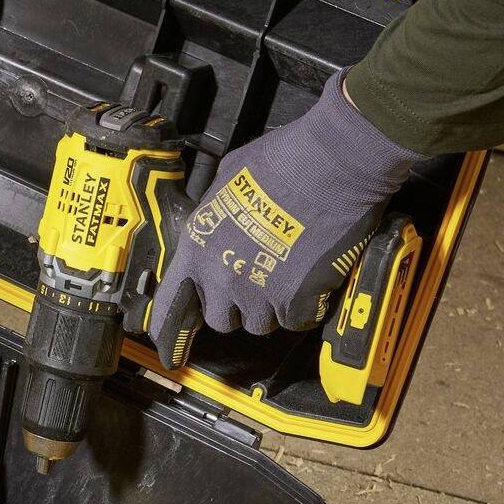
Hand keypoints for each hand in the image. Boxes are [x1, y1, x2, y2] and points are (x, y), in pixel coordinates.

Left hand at [146, 76, 423, 360]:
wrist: (333, 162)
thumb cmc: (284, 159)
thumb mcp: (228, 179)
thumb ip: (215, 212)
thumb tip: (218, 222)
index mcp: (198, 243)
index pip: (170, 302)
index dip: (171, 326)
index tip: (172, 345)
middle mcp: (222, 272)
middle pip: (220, 319)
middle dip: (238, 307)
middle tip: (258, 282)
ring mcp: (258, 289)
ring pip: (260, 323)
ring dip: (274, 307)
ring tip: (290, 273)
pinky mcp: (295, 298)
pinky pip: (297, 320)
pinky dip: (307, 306)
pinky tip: (314, 279)